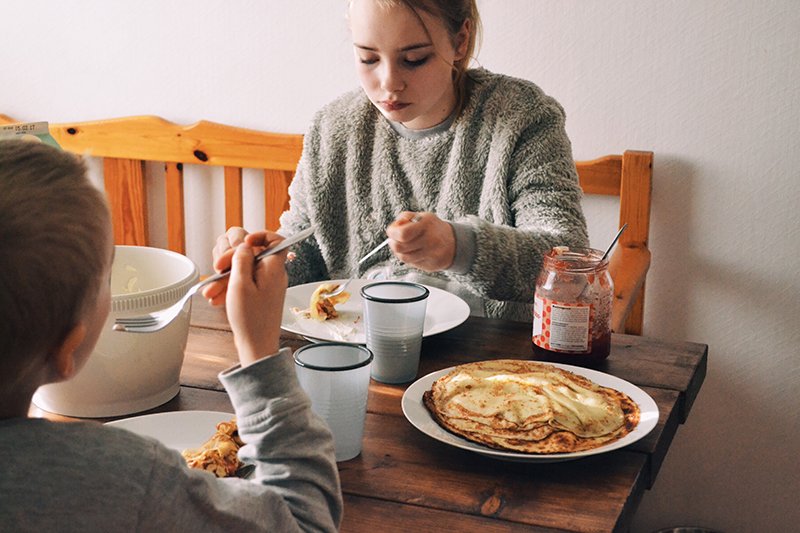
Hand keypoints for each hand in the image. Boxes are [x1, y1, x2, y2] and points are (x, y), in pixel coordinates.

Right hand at [225, 240, 287, 365]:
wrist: (256, 346)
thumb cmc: (251, 319)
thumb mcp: (240, 285)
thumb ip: (242, 260)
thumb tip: (244, 245)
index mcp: (274, 268)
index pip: (277, 240)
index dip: (260, 236)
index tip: (244, 243)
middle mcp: (272, 274)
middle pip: (252, 253)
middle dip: (230, 259)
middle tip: (217, 268)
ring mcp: (265, 284)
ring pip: (243, 268)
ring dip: (225, 276)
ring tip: (211, 291)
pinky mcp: (257, 293)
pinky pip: (242, 282)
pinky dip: (229, 287)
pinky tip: (217, 297)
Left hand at [386, 212, 455, 271]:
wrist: (453, 243)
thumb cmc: (432, 228)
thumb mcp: (421, 216)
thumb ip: (404, 218)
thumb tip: (394, 228)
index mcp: (427, 224)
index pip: (402, 234)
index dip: (392, 233)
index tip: (392, 231)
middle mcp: (431, 240)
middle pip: (399, 247)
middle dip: (393, 243)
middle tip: (396, 239)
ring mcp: (432, 254)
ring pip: (403, 258)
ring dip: (400, 252)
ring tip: (404, 246)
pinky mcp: (431, 266)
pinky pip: (411, 264)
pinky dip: (408, 258)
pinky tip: (413, 252)